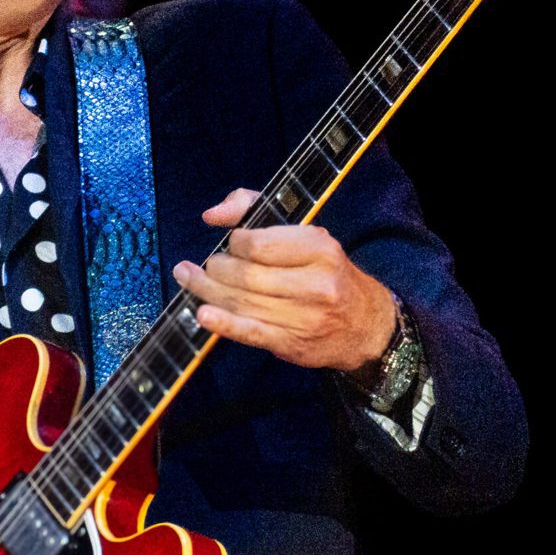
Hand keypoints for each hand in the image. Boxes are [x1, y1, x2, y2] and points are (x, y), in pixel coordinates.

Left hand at [172, 188, 397, 371]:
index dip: (234, 244)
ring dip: (207, 291)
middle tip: (205, 266)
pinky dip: (224, 324)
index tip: (231, 245)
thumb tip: (212, 215)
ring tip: (190, 280)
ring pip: (242, 303)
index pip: (259, 245)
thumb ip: (255, 210)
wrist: (366, 326)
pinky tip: (202, 314)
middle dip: (215, 269)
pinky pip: (251, 332)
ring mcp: (304, 317)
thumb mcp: (306, 233)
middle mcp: (315, 284)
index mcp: (320, 249)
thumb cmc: (327, 273)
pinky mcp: (293, 344)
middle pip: (246, 276)